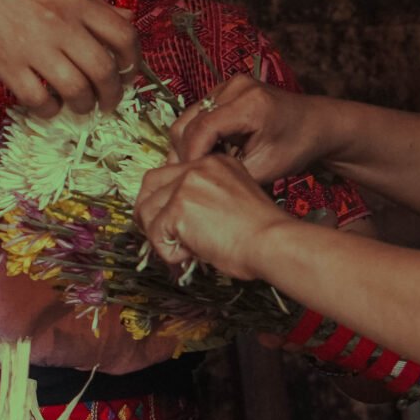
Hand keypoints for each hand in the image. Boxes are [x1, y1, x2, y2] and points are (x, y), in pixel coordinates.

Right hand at [0, 0, 138, 116]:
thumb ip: (93, 3)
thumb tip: (129, 17)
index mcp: (76, 1)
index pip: (124, 35)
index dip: (133, 60)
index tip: (128, 72)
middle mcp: (61, 24)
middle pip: (104, 71)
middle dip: (113, 94)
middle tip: (109, 102)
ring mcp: (34, 46)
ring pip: (76, 91)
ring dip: (84, 106)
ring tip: (80, 106)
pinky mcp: (7, 65)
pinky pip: (39, 100)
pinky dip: (49, 109)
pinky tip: (48, 104)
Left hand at [135, 153, 289, 280]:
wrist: (273, 242)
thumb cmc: (263, 232)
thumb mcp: (235, 200)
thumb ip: (207, 200)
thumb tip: (180, 220)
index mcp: (214, 162)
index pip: (171, 173)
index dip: (164, 199)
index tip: (169, 220)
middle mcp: (198, 167)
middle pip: (150, 184)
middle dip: (148, 212)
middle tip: (159, 236)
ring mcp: (186, 186)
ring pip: (146, 210)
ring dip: (158, 235)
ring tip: (181, 251)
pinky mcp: (178, 208)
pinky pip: (155, 234)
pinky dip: (167, 252)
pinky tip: (188, 256)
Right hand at [166, 74, 327, 183]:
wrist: (316, 124)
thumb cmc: (298, 145)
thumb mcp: (266, 169)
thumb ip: (229, 175)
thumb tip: (196, 183)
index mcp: (249, 103)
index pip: (202, 129)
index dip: (191, 158)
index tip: (188, 181)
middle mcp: (235, 87)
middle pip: (188, 122)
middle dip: (185, 153)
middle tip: (191, 179)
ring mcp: (229, 85)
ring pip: (188, 118)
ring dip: (189, 145)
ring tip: (202, 168)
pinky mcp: (225, 90)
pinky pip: (197, 114)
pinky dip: (198, 136)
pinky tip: (211, 154)